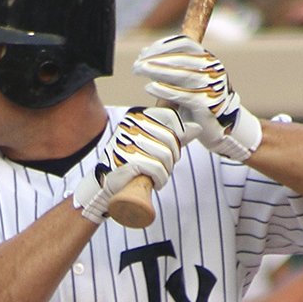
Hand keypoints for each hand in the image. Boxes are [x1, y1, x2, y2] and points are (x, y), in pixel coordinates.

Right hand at [71, 105, 184, 223]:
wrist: (105, 185)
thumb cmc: (131, 164)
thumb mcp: (153, 144)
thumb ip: (174, 135)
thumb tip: (197, 127)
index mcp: (136, 116)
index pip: (170, 117)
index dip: (178, 135)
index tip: (171, 150)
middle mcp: (131, 125)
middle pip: (171, 138)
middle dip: (173, 157)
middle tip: (164, 167)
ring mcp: (128, 142)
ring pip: (166, 155)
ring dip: (167, 171)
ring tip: (158, 176)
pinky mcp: (128, 159)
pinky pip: (156, 168)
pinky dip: (160, 179)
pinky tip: (155, 183)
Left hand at [132, 34, 262, 161]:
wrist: (221, 126)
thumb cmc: (199, 100)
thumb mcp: (190, 79)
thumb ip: (174, 67)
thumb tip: (146, 54)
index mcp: (208, 59)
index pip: (185, 44)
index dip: (162, 46)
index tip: (144, 53)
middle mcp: (212, 69)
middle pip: (180, 58)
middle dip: (155, 59)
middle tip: (136, 65)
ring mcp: (211, 86)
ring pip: (181, 74)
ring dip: (156, 70)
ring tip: (139, 70)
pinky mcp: (206, 104)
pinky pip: (183, 95)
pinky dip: (164, 90)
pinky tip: (150, 88)